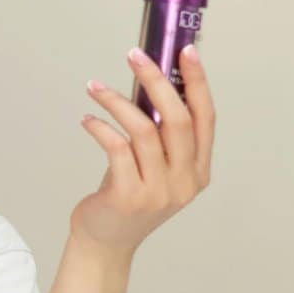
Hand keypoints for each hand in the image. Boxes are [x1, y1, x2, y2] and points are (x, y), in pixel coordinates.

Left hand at [71, 44, 215, 259]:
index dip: (198, 82)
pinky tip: (88, 119)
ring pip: (143, 130)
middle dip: (156, 80)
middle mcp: (184, 181)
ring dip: (115, 101)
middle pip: (176, 119)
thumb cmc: (127, 194)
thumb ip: (159, 134)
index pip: (205, 117)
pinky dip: (100, 127)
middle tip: (134, 55)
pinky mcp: (128, 196)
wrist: (106, 241)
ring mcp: (158, 191)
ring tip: (94, 86)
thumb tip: (148, 82)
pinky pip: (116, 149)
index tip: (186, 51)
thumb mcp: (153, 166)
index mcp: (199, 170)